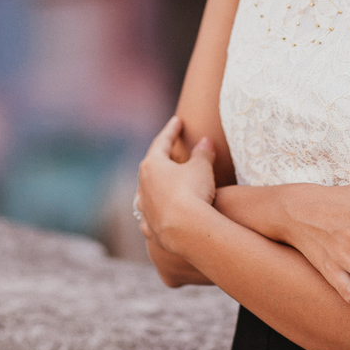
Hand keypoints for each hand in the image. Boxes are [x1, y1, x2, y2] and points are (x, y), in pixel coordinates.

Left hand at [136, 116, 217, 252]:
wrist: (185, 229)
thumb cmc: (192, 191)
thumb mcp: (201, 167)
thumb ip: (202, 153)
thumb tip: (206, 141)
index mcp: (153, 165)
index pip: (162, 142)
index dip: (172, 130)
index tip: (178, 121)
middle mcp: (143, 185)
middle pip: (152, 167)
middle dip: (162, 158)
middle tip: (170, 150)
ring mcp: (145, 208)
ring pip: (148, 192)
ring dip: (157, 186)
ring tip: (164, 183)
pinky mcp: (150, 227)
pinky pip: (151, 215)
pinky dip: (157, 211)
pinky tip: (158, 213)